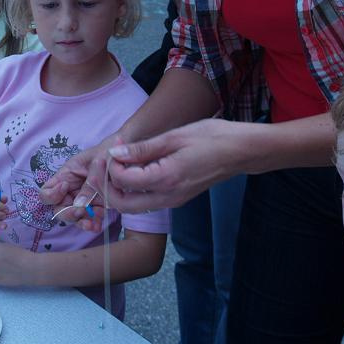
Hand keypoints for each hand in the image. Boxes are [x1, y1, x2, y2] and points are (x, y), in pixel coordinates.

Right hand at [39, 138, 114, 231]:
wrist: (126, 155)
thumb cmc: (107, 152)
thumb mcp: (97, 163)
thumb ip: (89, 183)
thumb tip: (79, 205)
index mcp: (66, 176)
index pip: (46, 192)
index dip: (51, 195)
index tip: (65, 187)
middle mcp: (71, 190)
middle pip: (59, 209)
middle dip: (68, 213)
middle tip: (80, 211)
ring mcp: (83, 200)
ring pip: (74, 217)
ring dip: (81, 222)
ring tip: (93, 223)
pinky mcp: (96, 206)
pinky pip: (89, 220)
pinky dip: (93, 224)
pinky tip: (98, 225)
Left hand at [103, 118, 240, 212]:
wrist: (241, 151)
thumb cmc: (211, 138)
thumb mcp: (174, 137)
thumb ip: (142, 149)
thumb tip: (115, 153)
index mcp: (167, 179)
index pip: (123, 181)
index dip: (111, 165)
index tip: (114, 146)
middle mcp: (168, 197)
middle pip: (122, 204)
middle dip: (105, 186)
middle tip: (102, 163)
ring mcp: (173, 201)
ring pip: (133, 206)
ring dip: (118, 189)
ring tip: (116, 163)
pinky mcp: (177, 199)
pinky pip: (146, 201)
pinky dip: (133, 189)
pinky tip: (133, 167)